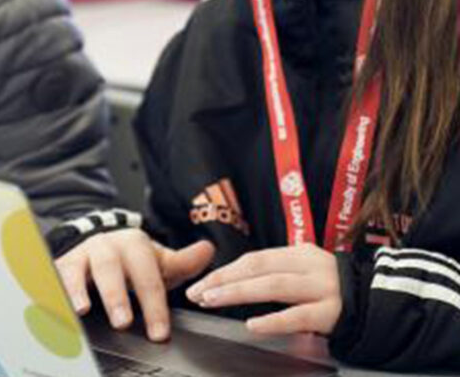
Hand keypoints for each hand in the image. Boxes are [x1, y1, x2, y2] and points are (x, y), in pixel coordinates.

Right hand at [56, 229, 214, 342]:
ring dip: (79, 289)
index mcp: (133, 245)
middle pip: (110, 268)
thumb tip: (208, 251)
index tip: (159, 333)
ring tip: (80, 310)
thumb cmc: (132, 260)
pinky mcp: (60, 265)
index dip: (154, 304)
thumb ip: (184, 262)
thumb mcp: (158, 261)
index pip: (147, 275)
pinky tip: (53, 304)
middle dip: (116, 294)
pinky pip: (53, 276)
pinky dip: (51, 289)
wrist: (98, 243)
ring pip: (78, 269)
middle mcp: (105, 246)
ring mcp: (80, 255)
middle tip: (123, 321)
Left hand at [186, 244, 341, 335]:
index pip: (254, 259)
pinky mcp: (333, 313)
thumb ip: (277, 272)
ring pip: (273, 287)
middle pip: (257, 268)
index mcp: (298, 253)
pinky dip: (273, 320)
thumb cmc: (335, 289)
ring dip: (238, 293)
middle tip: (197, 293)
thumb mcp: (306, 271)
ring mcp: (321, 288)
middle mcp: (308, 266)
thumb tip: (235, 279)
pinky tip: (252, 325)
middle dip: (223, 280)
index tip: (201, 282)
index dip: (225, 270)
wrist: (382, 303)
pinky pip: (298, 316)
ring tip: (213, 301)